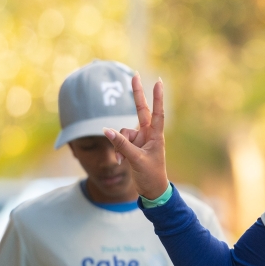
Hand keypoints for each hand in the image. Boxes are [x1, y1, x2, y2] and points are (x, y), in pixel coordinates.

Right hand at [103, 74, 169, 199]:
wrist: (152, 190)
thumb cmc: (150, 175)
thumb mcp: (136, 159)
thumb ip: (122, 144)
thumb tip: (106, 130)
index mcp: (156, 136)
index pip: (157, 113)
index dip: (157, 98)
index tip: (158, 82)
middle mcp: (149, 134)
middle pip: (141, 111)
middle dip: (137, 94)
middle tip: (135, 75)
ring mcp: (140, 139)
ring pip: (123, 132)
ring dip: (120, 145)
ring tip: (123, 159)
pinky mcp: (133, 146)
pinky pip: (120, 142)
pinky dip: (118, 151)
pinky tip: (121, 161)